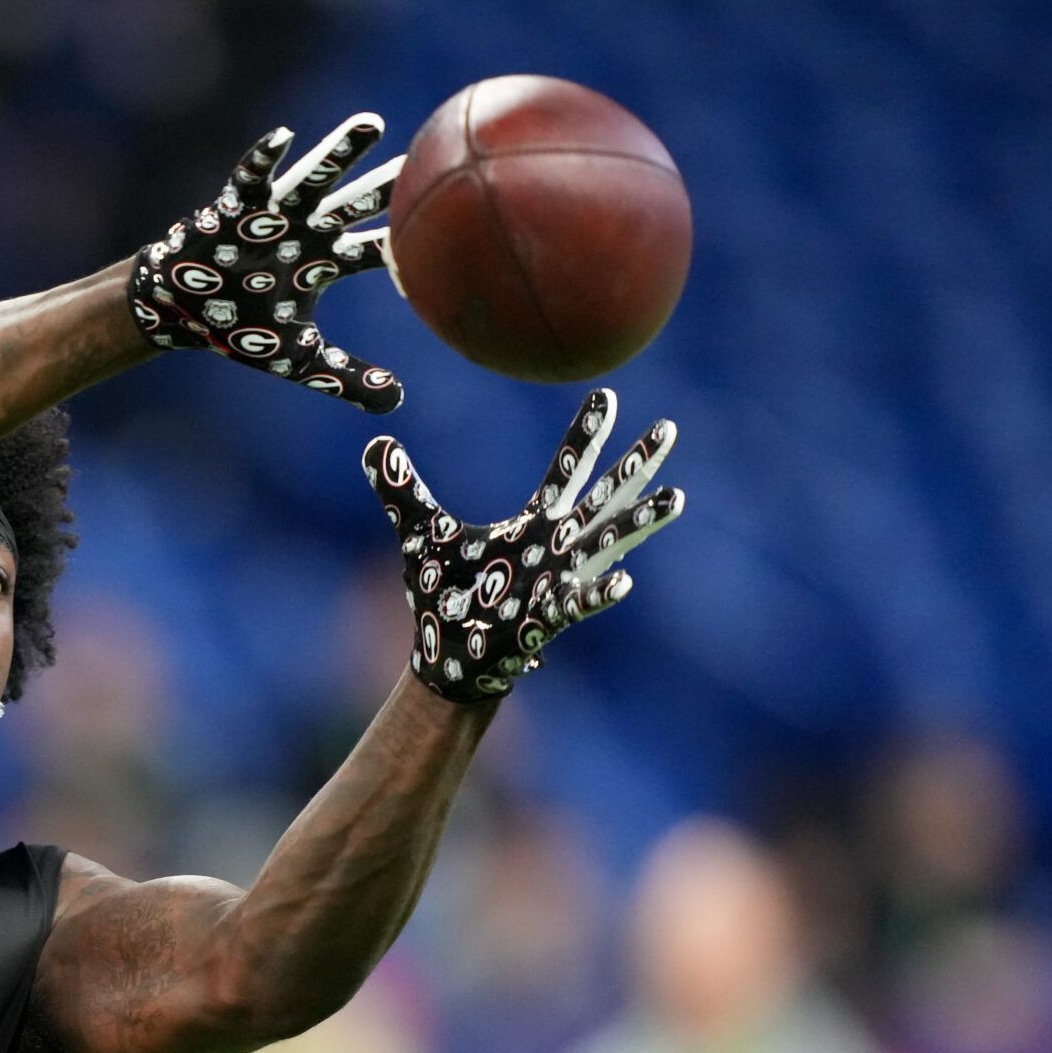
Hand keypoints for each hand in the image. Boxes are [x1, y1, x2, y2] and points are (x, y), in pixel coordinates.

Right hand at [128, 114, 404, 412]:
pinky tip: (284, 137)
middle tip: (426, 158)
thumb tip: (397, 405)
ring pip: (313, 180)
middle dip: (386, 185)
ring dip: (340, 154)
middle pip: (354, 205)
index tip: (444, 238)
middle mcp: (304, 231)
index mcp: (323, 261)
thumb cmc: (240, 328)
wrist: (182, 312)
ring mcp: (271, 216)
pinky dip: (264, 160)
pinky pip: (249, 179)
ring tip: (372, 124)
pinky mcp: (233, 208)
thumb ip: (348, 378)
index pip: (375, 252)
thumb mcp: (300, 361)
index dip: (403, 248)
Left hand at [365, 388, 683, 701]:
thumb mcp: (419, 533)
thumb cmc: (444, 596)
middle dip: (635, 464)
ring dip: (640, 521)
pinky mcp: (545, 617)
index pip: (565, 471)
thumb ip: (401, 490)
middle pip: (603, 497)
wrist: (447, 657)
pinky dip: (599, 593)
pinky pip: (578, 604)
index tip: (608, 394)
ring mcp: (556, 581)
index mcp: (532, 526)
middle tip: (670, 428)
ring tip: (677, 498)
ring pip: (607, 544)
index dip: (585, 435)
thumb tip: (374, 444)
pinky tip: (625, 582)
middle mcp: (555, 548)